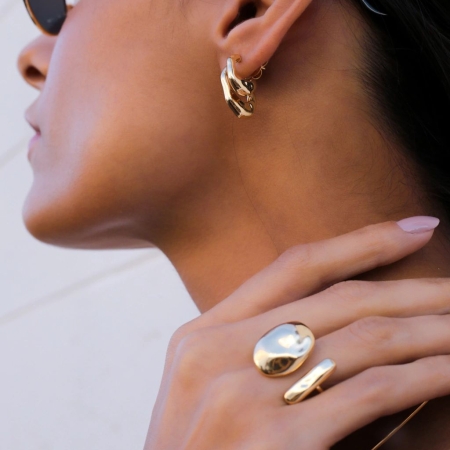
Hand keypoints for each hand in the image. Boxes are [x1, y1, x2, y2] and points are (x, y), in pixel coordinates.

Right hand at [144, 219, 449, 449]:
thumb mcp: (211, 394)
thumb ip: (256, 353)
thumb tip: (340, 326)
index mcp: (199, 336)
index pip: (293, 268)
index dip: (359, 243)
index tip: (413, 229)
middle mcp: (215, 353)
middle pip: (338, 299)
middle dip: (411, 287)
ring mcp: (240, 395)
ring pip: (363, 338)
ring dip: (429, 329)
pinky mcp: (275, 440)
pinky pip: (373, 390)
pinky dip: (424, 374)